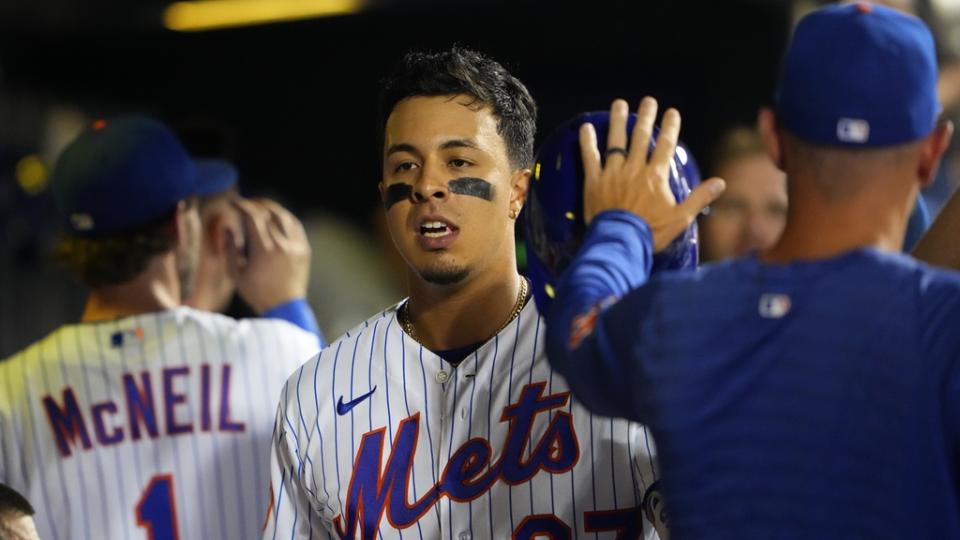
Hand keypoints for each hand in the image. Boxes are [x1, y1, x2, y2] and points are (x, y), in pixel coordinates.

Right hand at [226, 198, 311, 313]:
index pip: (253, 217)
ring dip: (272, 208)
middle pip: (269, 213)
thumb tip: (227, 227)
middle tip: (247, 203)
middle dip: (256, 204)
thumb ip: (230, 249)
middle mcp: (282, 244)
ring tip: (261, 206)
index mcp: (264, 250)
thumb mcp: (236, 274)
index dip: (243, 206)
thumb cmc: (257, 293)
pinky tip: (278, 216)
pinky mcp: (305, 250)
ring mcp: (296, 246)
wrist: (284, 307)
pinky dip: (286, 217)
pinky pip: (296, 226)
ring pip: (285, 217)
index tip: (234, 201)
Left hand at [581, 97, 725, 251]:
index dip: (670, 127)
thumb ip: (700, 197)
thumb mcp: (681, 218)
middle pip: (641, 136)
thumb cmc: (652, 232)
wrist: (620, 242)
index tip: (672, 112)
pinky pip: (590, 157)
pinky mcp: (594, 181)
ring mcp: (613, 172)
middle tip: (648, 100)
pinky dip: (587, 142)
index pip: (666, 145)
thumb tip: (721, 182)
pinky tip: (585, 127)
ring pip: (616, 141)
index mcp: (656, 175)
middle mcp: (635, 168)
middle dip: (646, 116)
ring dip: (618, 121)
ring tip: (619, 104)